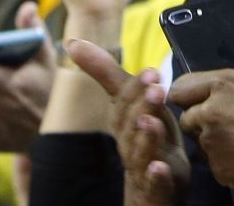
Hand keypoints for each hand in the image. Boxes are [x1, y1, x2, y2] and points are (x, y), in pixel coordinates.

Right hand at [72, 43, 187, 205]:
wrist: (149, 189)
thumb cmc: (143, 138)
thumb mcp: (132, 104)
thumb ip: (108, 75)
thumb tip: (73, 44)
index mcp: (123, 123)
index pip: (124, 103)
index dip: (136, 87)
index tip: (150, 72)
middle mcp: (129, 144)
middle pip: (130, 126)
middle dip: (142, 106)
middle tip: (156, 89)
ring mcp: (141, 167)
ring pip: (140, 153)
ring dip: (146, 137)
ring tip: (152, 123)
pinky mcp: (156, 188)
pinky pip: (153, 184)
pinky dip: (155, 176)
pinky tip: (159, 169)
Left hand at [172, 71, 233, 190]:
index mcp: (224, 84)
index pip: (181, 88)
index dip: (188, 96)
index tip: (197, 102)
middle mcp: (210, 111)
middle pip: (187, 119)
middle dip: (202, 123)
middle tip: (226, 127)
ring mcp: (213, 143)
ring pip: (202, 145)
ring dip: (216, 145)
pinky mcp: (221, 169)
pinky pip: (217, 167)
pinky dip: (229, 166)